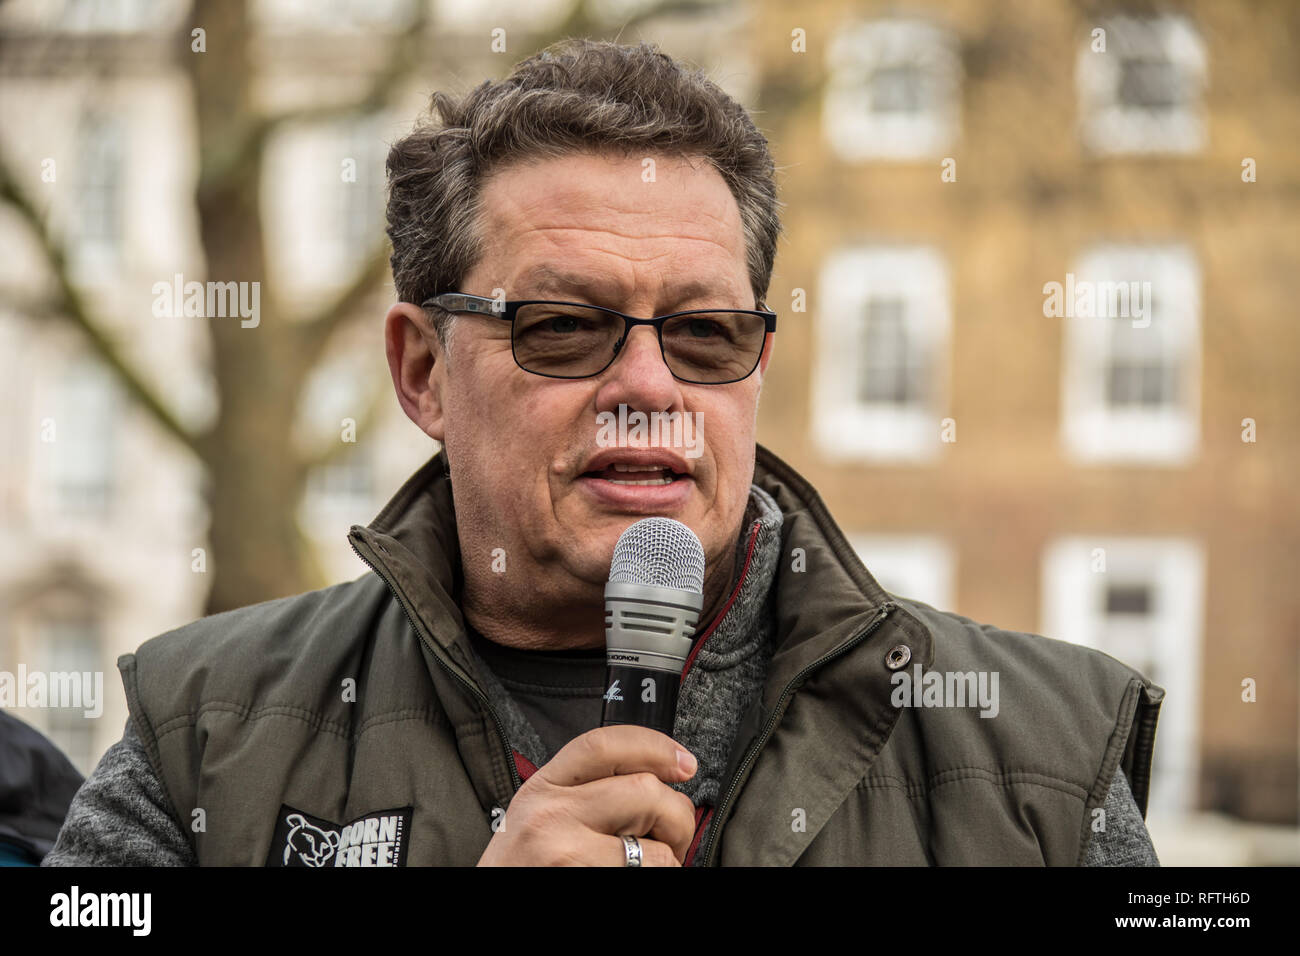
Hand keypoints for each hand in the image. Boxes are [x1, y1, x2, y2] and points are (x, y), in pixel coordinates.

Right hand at [477, 724, 698, 865]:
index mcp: (543, 787)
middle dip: (676, 816)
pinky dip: (658, 878)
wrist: (483, 914)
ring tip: (647, 868)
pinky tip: (633, 880)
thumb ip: (585, 792)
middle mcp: (552, 815)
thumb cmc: (524, 868)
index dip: (655, 746)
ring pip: (658, 848)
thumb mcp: (540, 816)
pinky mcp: (583, 882)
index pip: (604, 745)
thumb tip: (658, 780)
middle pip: (646, 791)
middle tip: (670, 839)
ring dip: (669, 861)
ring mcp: (567, 853)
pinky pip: (648, 878)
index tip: (684, 762)